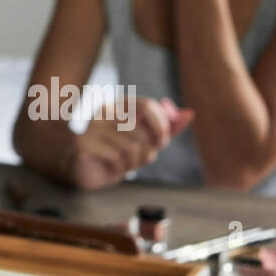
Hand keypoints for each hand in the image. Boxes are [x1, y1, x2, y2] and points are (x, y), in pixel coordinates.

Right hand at [66, 95, 194, 189]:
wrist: (87, 169)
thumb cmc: (118, 152)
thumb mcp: (144, 140)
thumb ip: (166, 128)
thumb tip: (190, 114)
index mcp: (120, 105)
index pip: (147, 105)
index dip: (161, 125)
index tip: (163, 143)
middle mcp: (105, 111)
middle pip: (142, 131)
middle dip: (148, 151)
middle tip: (140, 159)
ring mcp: (93, 126)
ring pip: (132, 147)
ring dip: (134, 163)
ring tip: (124, 164)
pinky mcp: (85, 143)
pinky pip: (116, 158)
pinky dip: (120, 169)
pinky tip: (112, 168)